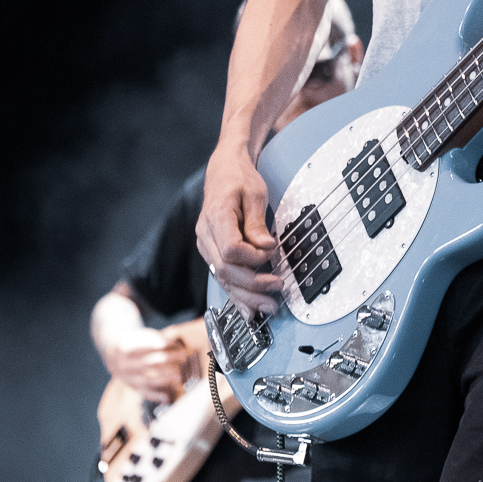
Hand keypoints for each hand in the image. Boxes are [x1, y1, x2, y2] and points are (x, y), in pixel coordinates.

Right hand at [104, 325, 198, 404]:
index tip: (174, 340)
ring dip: (164, 378)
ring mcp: (127, 378)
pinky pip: (144, 393)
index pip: (143, 346)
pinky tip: (167, 397)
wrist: (113, 355)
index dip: (158, 343)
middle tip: (183, 355)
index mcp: (124, 348)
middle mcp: (123, 364)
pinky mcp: (132, 387)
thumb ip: (153, 338)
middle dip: (167, 358)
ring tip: (179, 376)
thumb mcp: (138, 336)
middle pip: (148, 362)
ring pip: (146, 380)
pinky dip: (156, 396)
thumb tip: (173, 338)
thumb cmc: (132, 342)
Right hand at [197, 143, 282, 316]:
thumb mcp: (255, 194)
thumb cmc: (239, 179)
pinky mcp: (211, 252)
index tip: (272, 253)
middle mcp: (205, 235)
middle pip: (225, 269)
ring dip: (246, 296)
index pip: (231, 250)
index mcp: (216, 217)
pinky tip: (249, 310)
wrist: (224, 171)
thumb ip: (258, 223)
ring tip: (269, 306)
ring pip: (222, 278)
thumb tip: (266, 247)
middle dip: (253, 285)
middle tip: (277, 289)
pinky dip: (237, 295)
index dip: (253, 258)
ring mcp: (205, 245)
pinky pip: (222, 277)